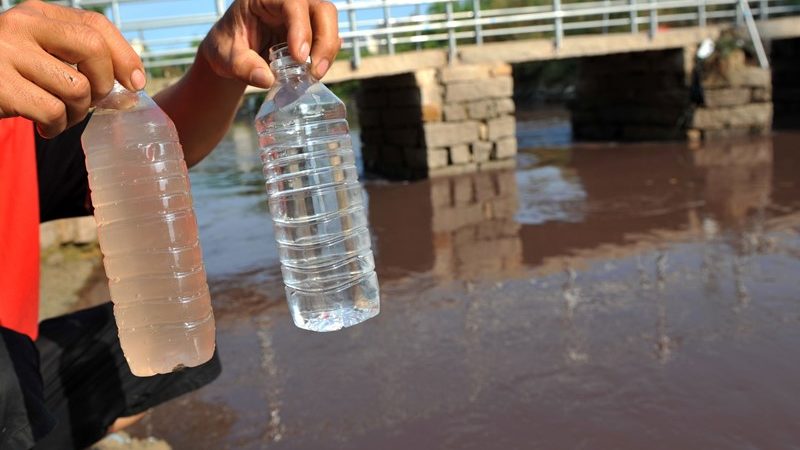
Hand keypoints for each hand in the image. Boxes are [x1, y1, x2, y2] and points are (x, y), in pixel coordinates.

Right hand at [0, 0, 143, 137]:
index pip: (95, 25)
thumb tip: (132, 84)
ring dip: (77, 113)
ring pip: (77, 87)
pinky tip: (43, 127)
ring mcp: (6, 53)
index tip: (136, 83)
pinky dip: (56, 128)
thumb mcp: (39, 53)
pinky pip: (53, 112)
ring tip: (59, 116)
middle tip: (91, 102)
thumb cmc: (8, 76)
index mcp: (36, 12)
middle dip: (104, 84)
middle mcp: (21, 24)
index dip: (125, 55)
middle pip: (93, 50)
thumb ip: (75, 56)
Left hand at [200, 0, 340, 88]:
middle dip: (324, 41)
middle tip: (315, 71)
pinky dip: (325, 56)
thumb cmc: (226, 47)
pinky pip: (328, 38)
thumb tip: (267, 80)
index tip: (299, 57)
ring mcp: (303, 16)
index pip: (293, 3)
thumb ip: (243, 66)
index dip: (301, 28)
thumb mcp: (225, 57)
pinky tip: (314, 71)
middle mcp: (289, 2)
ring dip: (328, 50)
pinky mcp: (311, 31)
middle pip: (322, 10)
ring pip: (329, 22)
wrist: (231, 52)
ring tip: (314, 75)